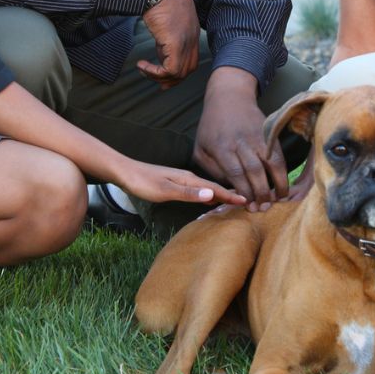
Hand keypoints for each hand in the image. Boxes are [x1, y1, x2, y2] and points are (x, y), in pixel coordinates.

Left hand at [112, 158, 246, 208]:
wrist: (124, 172)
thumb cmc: (142, 182)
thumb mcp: (165, 190)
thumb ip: (188, 193)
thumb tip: (212, 194)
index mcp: (189, 179)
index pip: (216, 188)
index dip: (232, 196)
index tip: (249, 201)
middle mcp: (189, 178)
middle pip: (215, 187)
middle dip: (231, 194)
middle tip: (249, 202)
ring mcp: (183, 180)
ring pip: (208, 188)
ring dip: (222, 195)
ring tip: (235, 201)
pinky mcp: (176, 183)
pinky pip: (199, 190)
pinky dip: (209, 195)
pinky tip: (210, 199)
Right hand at [138, 0, 198, 87]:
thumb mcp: (165, 15)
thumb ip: (166, 30)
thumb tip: (158, 40)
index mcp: (190, 32)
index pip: (191, 58)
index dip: (178, 69)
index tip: (162, 74)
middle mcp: (192, 39)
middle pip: (188, 69)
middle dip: (171, 79)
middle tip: (155, 81)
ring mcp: (186, 42)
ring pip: (179, 73)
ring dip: (158, 76)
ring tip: (143, 69)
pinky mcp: (176, 44)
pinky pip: (170, 70)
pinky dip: (155, 72)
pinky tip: (141, 65)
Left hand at [192, 68, 287, 210]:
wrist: (229, 96)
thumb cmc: (211, 126)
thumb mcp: (200, 147)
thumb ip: (211, 169)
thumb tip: (227, 188)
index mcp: (220, 147)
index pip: (235, 173)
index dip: (243, 191)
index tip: (247, 206)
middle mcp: (240, 142)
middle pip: (254, 171)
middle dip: (260, 193)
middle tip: (262, 209)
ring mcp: (256, 137)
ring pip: (270, 163)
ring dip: (276, 184)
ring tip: (277, 200)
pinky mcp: (268, 134)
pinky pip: (278, 155)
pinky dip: (283, 172)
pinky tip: (282, 185)